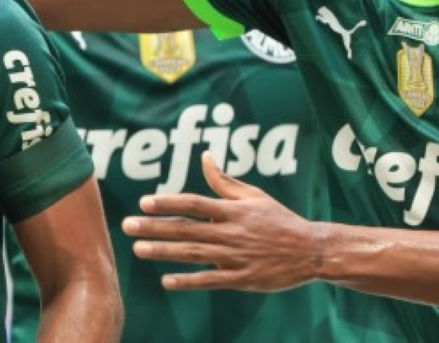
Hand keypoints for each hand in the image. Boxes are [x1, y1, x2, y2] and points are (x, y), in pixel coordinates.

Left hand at [121, 152, 316, 291]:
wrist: (310, 250)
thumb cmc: (279, 219)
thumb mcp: (254, 196)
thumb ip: (224, 181)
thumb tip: (205, 157)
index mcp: (233, 210)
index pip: (194, 203)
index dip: (168, 202)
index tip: (144, 202)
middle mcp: (231, 232)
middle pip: (187, 228)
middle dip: (155, 227)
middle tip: (127, 225)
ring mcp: (235, 256)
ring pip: (193, 254)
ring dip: (164, 251)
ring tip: (138, 248)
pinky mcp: (242, 279)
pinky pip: (210, 280)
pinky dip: (188, 281)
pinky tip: (166, 281)